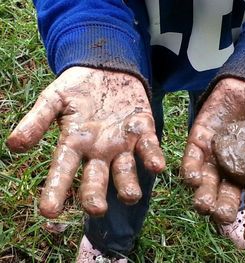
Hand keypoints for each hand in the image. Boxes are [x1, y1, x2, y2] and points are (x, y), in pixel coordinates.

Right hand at [7, 67, 164, 217]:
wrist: (106, 68)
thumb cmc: (78, 87)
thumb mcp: (53, 99)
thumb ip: (37, 120)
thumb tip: (13, 145)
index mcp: (75, 144)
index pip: (63, 170)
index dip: (55, 190)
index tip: (48, 212)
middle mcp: (100, 151)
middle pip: (97, 178)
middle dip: (95, 194)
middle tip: (96, 209)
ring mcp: (123, 143)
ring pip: (126, 170)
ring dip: (128, 184)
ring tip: (130, 196)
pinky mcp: (144, 131)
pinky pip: (149, 147)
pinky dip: (152, 156)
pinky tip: (156, 166)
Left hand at [181, 78, 244, 244]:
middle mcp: (233, 170)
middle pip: (226, 195)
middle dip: (223, 208)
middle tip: (221, 216)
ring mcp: (215, 156)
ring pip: (206, 181)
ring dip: (203, 194)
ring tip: (203, 204)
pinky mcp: (199, 140)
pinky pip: (192, 158)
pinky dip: (191, 168)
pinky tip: (192, 177)